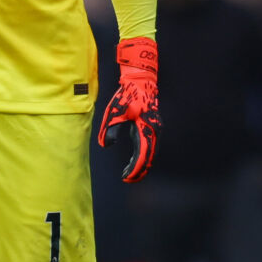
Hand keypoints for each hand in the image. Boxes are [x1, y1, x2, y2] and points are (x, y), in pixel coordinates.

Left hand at [96, 37, 159, 182]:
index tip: (126, 178)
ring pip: (150, 153)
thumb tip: (107, 145)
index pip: (142, 155)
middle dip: (138, 171)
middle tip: (127, 180)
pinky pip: (149, 147)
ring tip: (127, 174)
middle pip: (149, 158)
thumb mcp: (115, 112)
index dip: (135, 169)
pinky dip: (142, 157)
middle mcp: (154, 131)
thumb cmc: (127, 96)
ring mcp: (155, 130)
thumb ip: (110, 129)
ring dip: (140, 165)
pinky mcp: (152, 127)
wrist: (140, 81)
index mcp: (146, 129)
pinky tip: (133, 162)